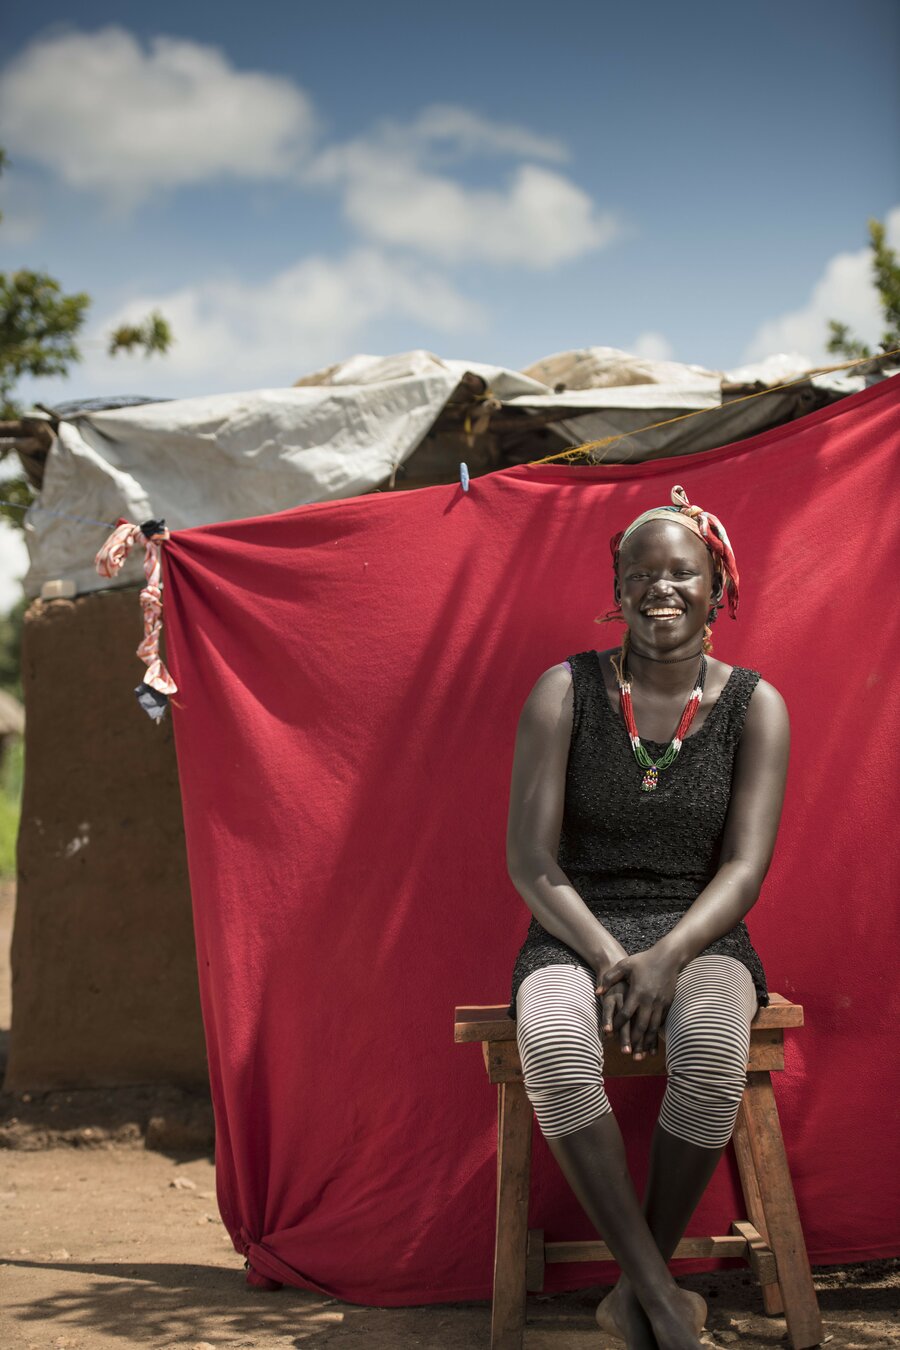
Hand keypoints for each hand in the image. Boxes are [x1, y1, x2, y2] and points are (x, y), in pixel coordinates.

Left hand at [596, 945, 682, 1059]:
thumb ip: (610, 978)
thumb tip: (597, 992)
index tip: (611, 1034)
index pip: (626, 1013)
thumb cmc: (644, 960)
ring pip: (652, 1028)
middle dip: (634, 1041)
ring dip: (646, 1043)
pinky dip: (656, 1036)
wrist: (668, 958)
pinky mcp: (668, 1005)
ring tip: (640, 1056)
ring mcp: (660, 1004)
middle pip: (640, 1025)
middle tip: (627, 1054)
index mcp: (637, 992)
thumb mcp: (624, 965)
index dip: (618, 1025)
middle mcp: (649, 1000)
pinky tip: (653, 1046)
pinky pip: (661, 1024)